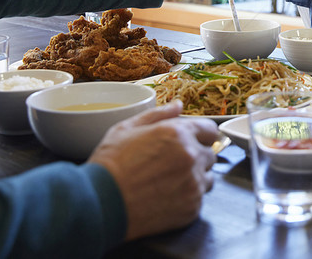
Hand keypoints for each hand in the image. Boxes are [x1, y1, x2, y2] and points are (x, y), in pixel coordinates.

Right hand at [88, 101, 219, 239]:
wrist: (101, 203)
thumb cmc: (110, 164)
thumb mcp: (127, 128)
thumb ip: (158, 114)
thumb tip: (178, 105)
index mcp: (178, 133)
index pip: (210, 130)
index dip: (200, 135)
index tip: (192, 141)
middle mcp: (191, 156)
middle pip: (210, 155)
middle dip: (196, 157)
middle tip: (171, 165)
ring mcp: (193, 184)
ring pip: (207, 178)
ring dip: (194, 178)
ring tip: (168, 182)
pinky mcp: (192, 207)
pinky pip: (199, 199)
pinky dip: (187, 198)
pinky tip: (166, 197)